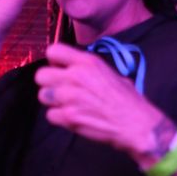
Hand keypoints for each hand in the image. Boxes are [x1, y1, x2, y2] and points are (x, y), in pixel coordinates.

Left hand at [35, 43, 164, 158]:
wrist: (136, 124)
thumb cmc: (128, 100)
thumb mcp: (110, 73)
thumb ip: (88, 69)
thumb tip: (73, 69)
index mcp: (87, 62)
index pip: (53, 51)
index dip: (54, 61)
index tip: (60, 69)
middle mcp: (75, 77)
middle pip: (40, 75)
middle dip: (48, 83)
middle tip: (60, 90)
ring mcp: (70, 97)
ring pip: (42, 96)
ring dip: (52, 101)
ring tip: (67, 105)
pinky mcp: (68, 117)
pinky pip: (50, 115)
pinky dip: (59, 118)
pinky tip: (73, 117)